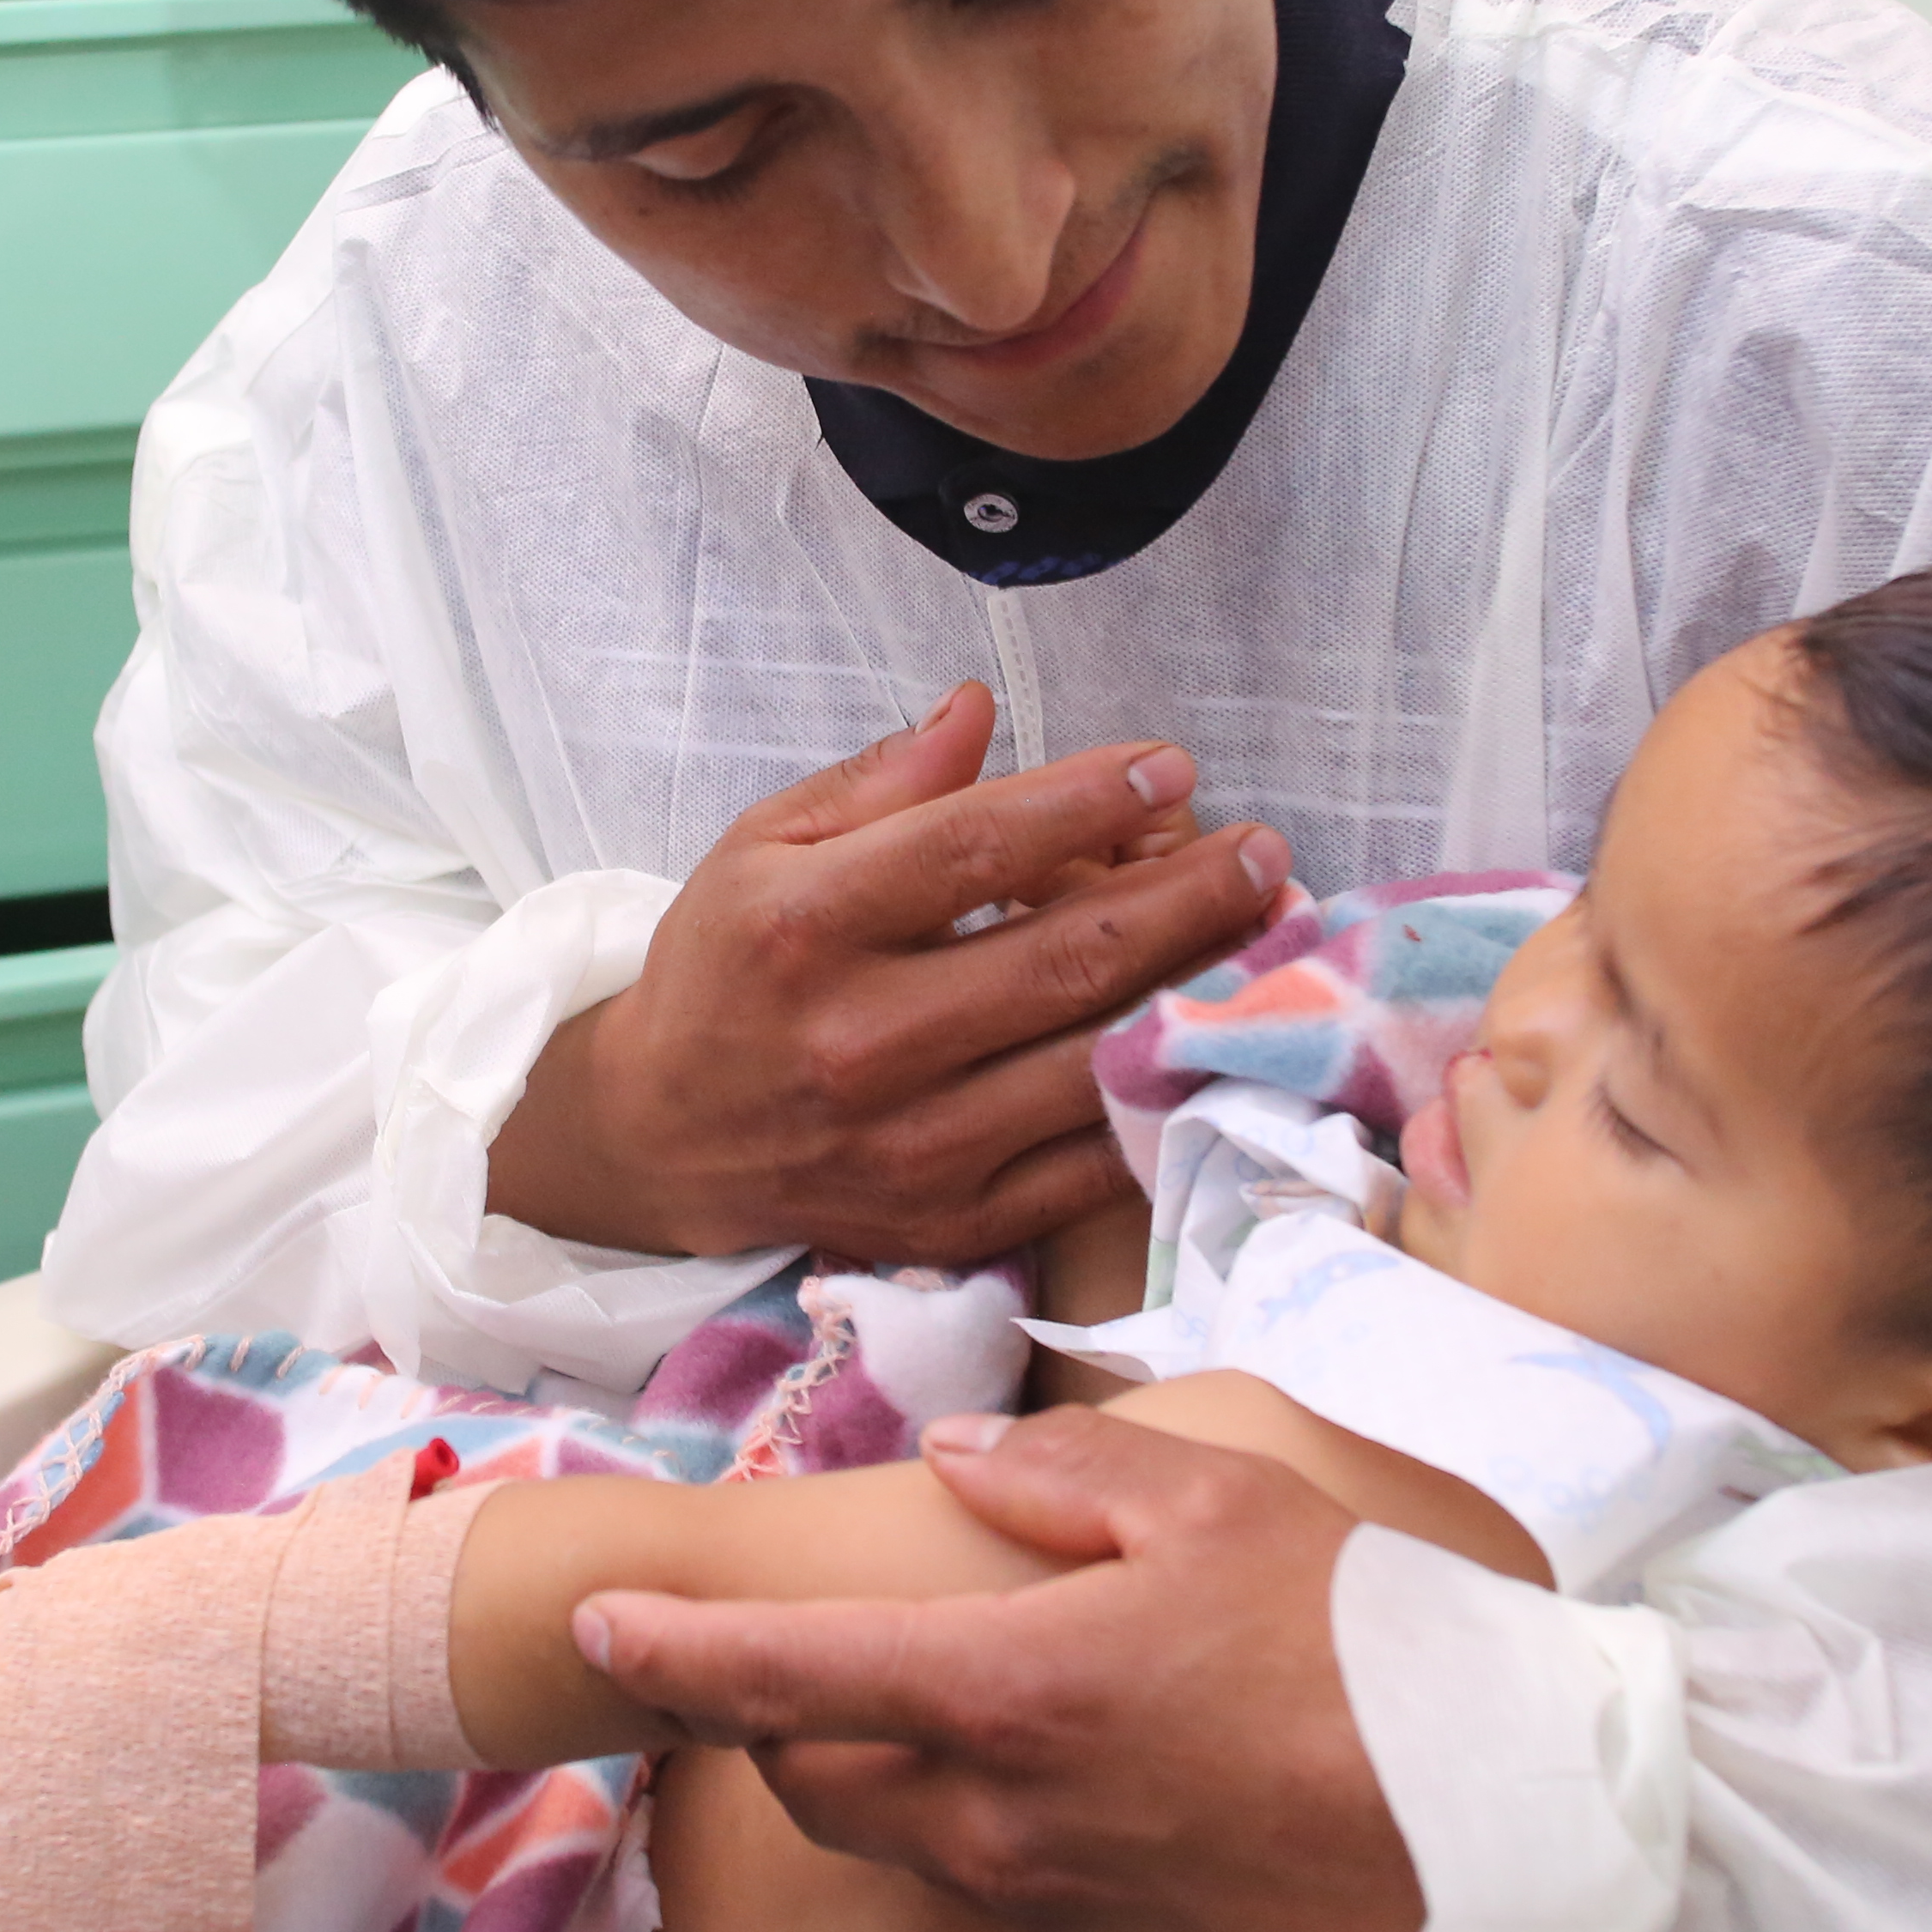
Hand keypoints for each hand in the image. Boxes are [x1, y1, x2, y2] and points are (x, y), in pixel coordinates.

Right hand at [491, 685, 1290, 1270]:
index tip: (1172, 764)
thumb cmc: (727, 970)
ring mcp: (911, 1145)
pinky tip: (1216, 1037)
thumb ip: (878, 782)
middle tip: (1265, 850)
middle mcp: (858, 1041)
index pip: (974, 849)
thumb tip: (979, 711)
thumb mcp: (764, 847)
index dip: (1088, 799)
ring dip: (1201, 992)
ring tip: (1271, 932)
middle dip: (1188, 895)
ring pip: (1093, 1061)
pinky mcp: (951, 1219)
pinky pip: (1090, 1161)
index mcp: (804, 928)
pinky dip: (1164, 1096)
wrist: (660, 1138)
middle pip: (1063, 958)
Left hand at [571, 1409, 1418, 1931]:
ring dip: (884, 1776)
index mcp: (1006, 1691)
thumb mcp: (1223, 1505)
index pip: (778, 1676)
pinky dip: (990, 1836)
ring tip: (943, 1708)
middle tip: (786, 1655)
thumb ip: (1067, 1472)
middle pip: (812, 1780)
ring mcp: (1050, 1910)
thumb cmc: (1367, 1655)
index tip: (597, 1627)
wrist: (1496, 1857)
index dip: (671, 1651)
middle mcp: (998, 1819)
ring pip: (901, 1844)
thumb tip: (956, 1456)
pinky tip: (1075, 1787)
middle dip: (774, 1718)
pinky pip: (1000, 1898)